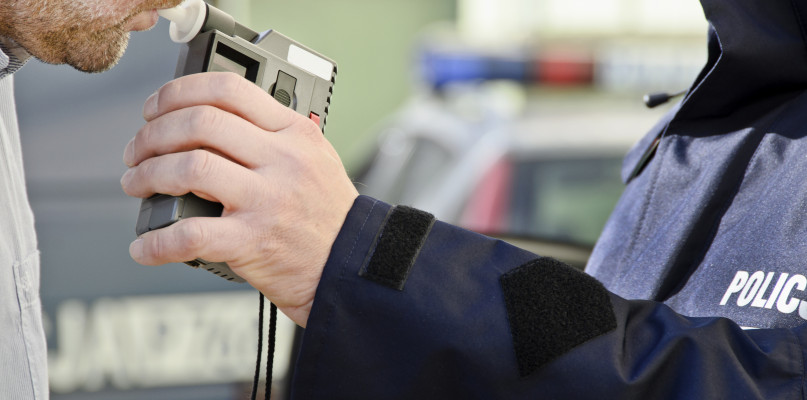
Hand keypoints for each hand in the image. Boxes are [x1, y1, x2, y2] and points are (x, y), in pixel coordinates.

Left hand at [121, 72, 358, 326]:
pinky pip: (190, 235)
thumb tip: (204, 122)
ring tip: (137, 183)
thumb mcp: (314, 158)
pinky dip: (157, 242)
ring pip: (189, 169)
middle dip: (153, 133)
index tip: (157, 107)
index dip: (180, 92)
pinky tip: (145, 247)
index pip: (229, 91)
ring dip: (148, 174)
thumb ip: (271, 135)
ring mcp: (268, 200)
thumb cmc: (328, 215)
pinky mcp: (253, 241)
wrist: (351, 265)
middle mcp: (282, 160)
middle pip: (200, 123)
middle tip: (138, 150)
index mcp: (295, 133)